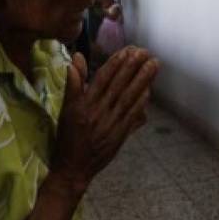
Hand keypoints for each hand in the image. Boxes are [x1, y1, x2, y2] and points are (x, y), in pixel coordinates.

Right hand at [51, 46, 158, 195]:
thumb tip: (77, 59)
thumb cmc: (68, 138)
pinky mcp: (119, 135)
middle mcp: (97, 113)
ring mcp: (110, 124)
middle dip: (133, 67)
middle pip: (118, 86)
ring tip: (153, 64)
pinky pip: (132, 115)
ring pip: (128, 98)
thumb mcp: (65, 110)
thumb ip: (73, 84)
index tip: (127, 50)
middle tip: (145, 52)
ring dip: (143, 80)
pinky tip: (149, 89)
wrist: (73, 168)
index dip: (115, 64)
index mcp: (82, 105)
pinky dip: (141, 101)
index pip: (101, 79)